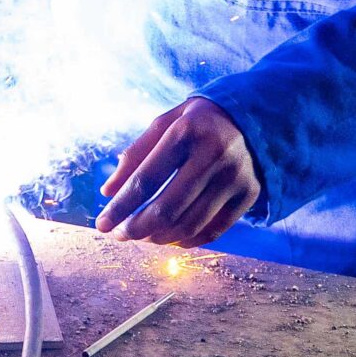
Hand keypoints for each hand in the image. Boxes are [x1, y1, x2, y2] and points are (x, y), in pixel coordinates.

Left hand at [94, 97, 260, 247]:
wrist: (254, 116)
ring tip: (142, 236)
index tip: (102, 224)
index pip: (146, 179)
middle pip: (167, 208)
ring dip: (159, 237)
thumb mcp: (165, 124)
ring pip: (189, 224)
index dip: (120, 206)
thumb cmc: (198, 121)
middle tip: (120, 235)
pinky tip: (169, 238)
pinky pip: (213, 230)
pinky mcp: (249, 194)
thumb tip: (108, 192)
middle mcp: (214, 155)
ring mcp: (235, 177)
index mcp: (186, 132)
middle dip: (136, 228)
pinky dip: (187, 240)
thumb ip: (136, 154)